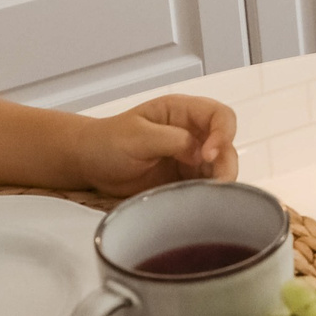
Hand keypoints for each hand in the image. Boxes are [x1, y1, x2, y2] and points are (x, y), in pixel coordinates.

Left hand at [72, 93, 237, 196]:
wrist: (89, 165)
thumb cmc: (107, 142)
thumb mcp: (137, 136)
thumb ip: (171, 140)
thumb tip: (200, 152)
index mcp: (182, 112)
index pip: (220, 115)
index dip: (222, 134)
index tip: (207, 155)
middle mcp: (192, 132)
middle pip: (226, 144)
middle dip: (225, 164)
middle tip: (216, 185)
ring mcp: (190, 157)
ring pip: (220, 167)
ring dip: (221, 182)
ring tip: (210, 198)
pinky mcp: (185, 180)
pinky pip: (206, 186)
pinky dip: (209, 195)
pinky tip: (202, 203)